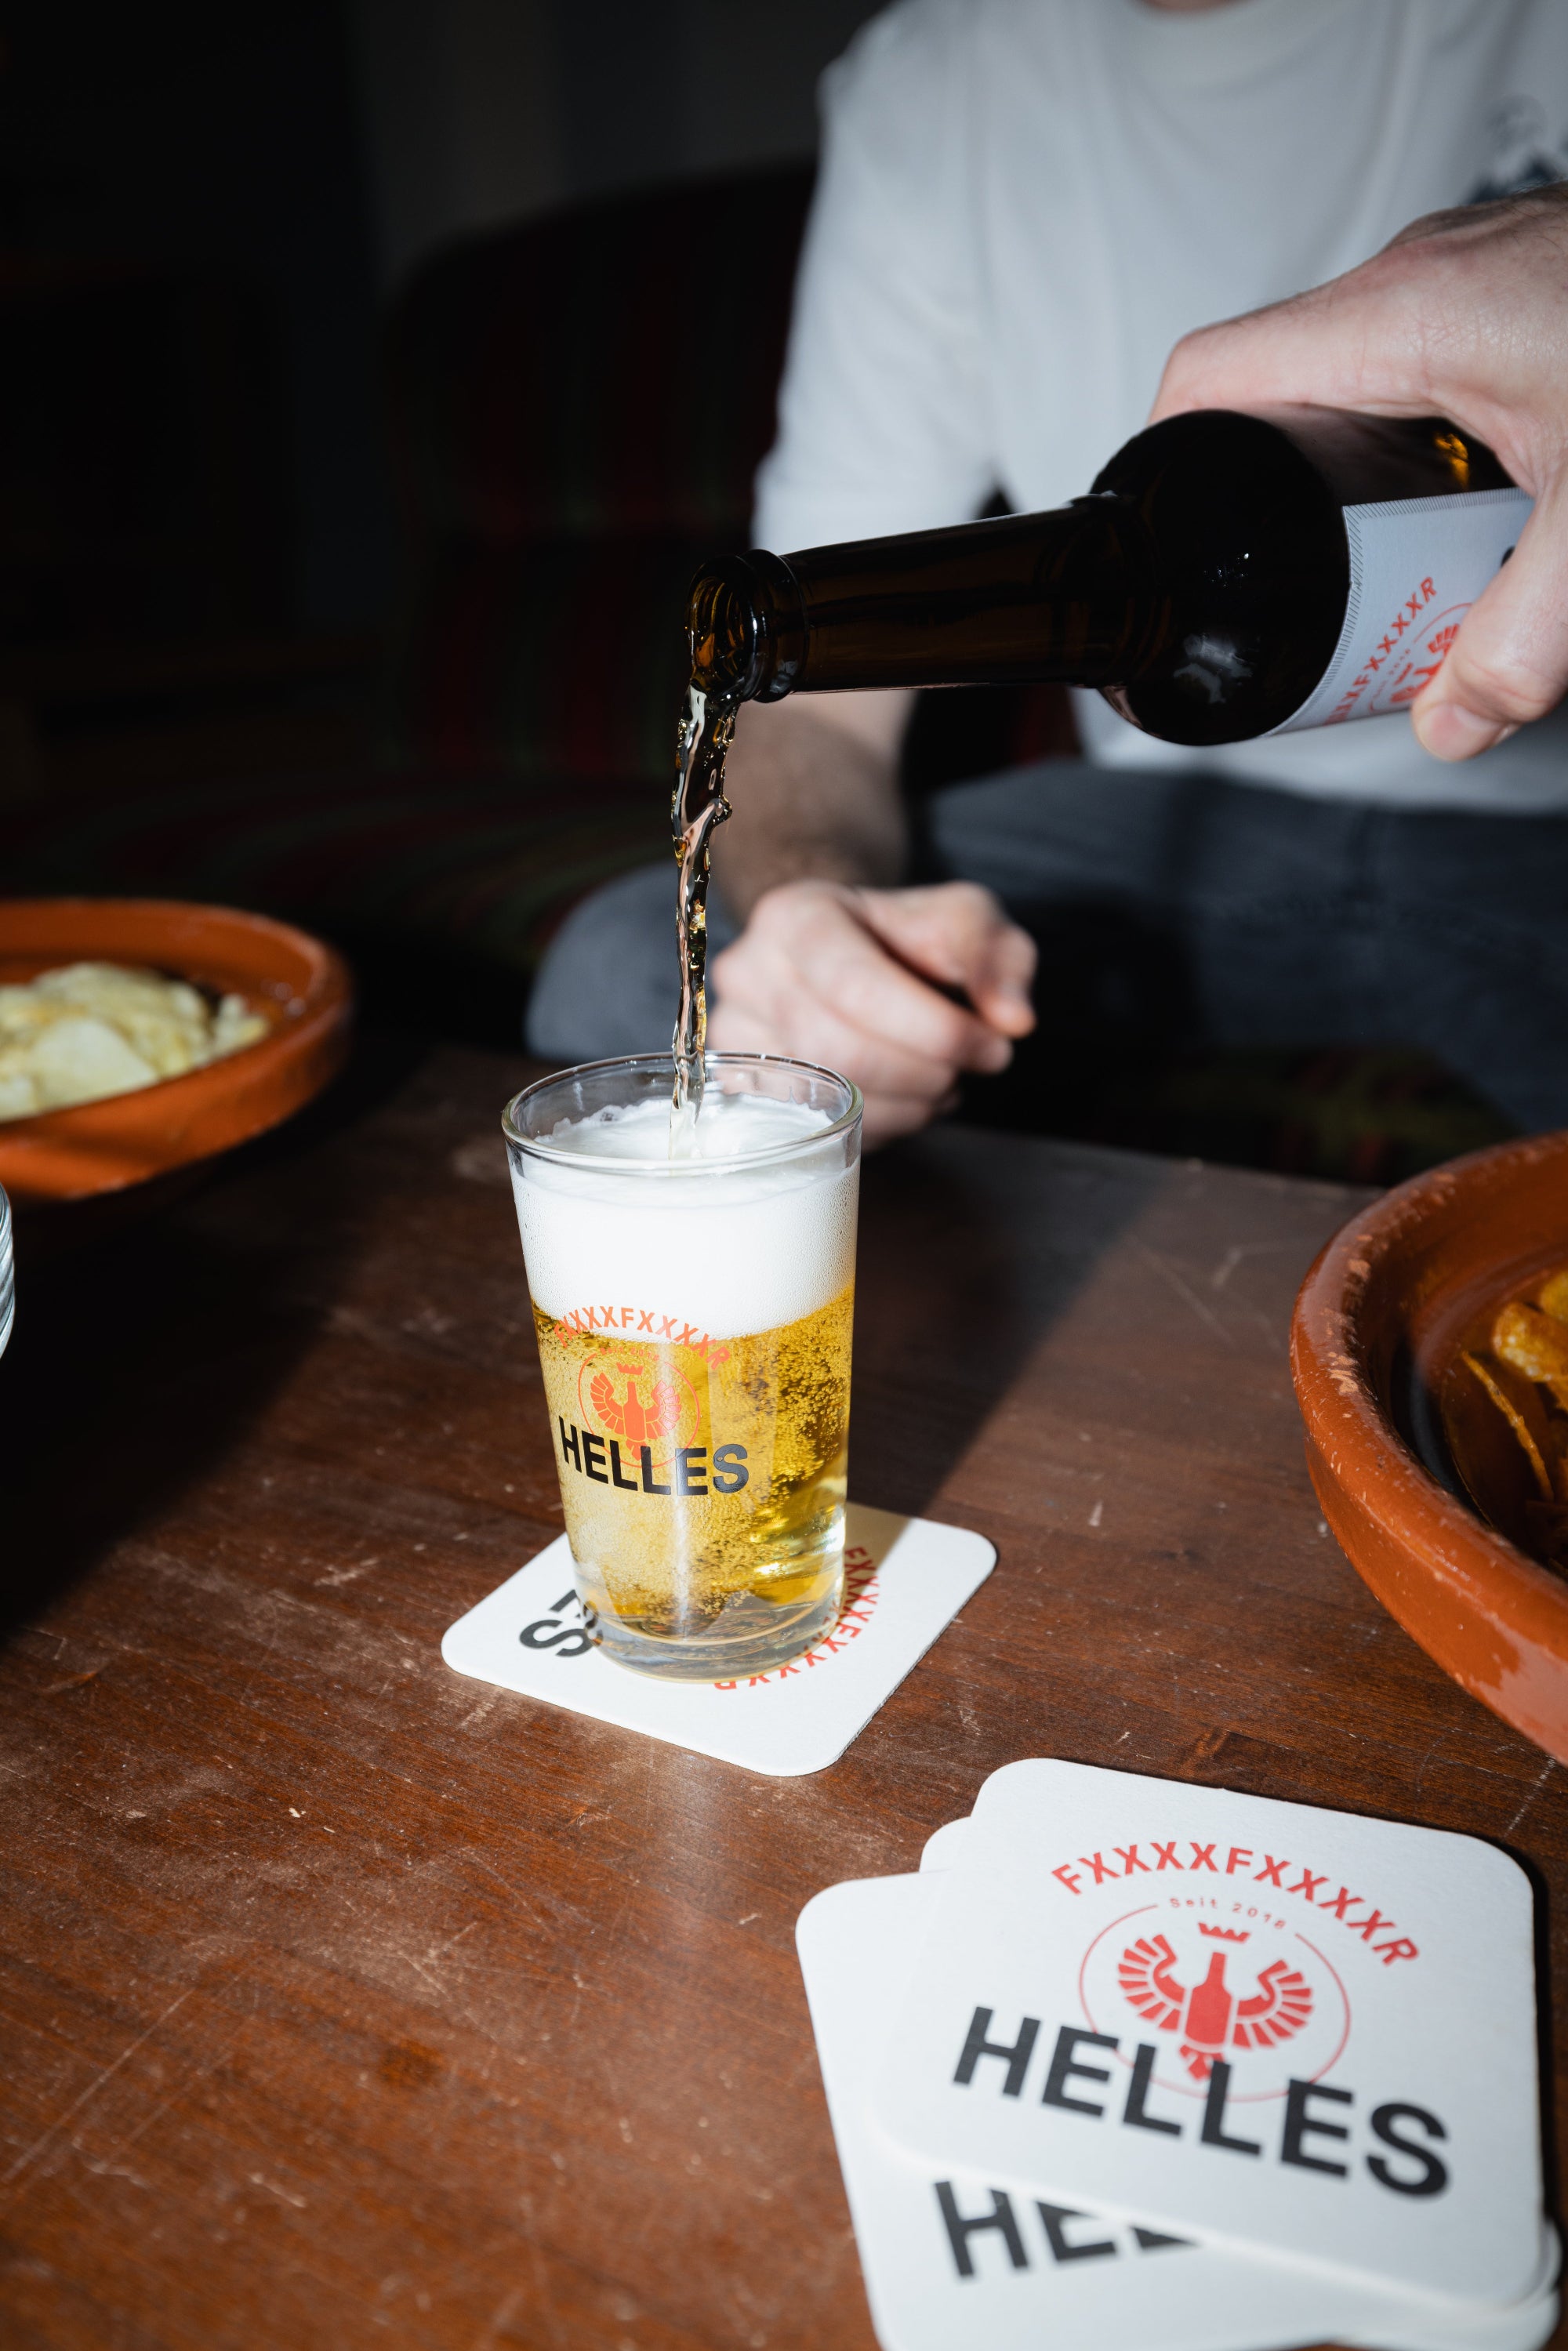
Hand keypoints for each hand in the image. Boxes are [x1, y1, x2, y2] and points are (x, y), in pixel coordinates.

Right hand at [707, 879, 1035, 1145]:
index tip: (993, 1046)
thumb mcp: (967, 921)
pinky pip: (821, 1130)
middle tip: (971, 1068)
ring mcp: (736, 1036)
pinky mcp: (745, 1090)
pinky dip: (884, 1125)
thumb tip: (1012, 1021)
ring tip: (944, 1078)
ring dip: (911, 1103)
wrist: (852, 952)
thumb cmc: (907, 937)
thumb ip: (997, 959)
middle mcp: (748, 974)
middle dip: (925, 1072)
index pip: (854, 984)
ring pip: (829, 1099)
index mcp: (793, 916)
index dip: (933, 1028)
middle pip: (838, 1050)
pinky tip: (909, 1095)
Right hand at [1150, 184, 1567, 759]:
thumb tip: (1454, 721)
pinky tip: (1498, 512)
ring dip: (1369, 496)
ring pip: (1360, 397)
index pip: (1206, 378)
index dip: (1163, 466)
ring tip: (1423, 569)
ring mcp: (1473, 281)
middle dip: (1287, 520)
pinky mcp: (1519, 296)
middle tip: (1329, 604)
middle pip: (1278, 404)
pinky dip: (1434, 460)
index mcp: (1404, 317)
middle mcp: (1423, 283)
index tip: (1171, 553)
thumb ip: (1525, 642)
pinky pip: (1430, 381)